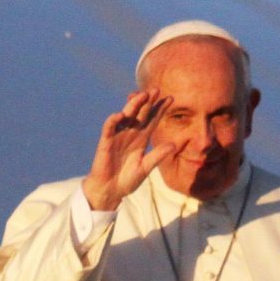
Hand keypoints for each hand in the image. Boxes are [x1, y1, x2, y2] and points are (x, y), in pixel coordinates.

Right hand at [82, 89, 174, 210]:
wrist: (110, 190)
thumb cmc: (127, 180)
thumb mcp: (145, 168)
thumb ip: (157, 156)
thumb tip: (173, 145)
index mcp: (141, 139)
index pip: (152, 120)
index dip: (160, 109)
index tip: (171, 98)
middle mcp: (130, 134)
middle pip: (140, 114)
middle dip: (148, 102)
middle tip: (156, 90)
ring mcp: (117, 136)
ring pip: (126, 116)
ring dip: (133, 105)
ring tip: (142, 95)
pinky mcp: (105, 142)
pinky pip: (109, 128)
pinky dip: (113, 121)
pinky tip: (120, 115)